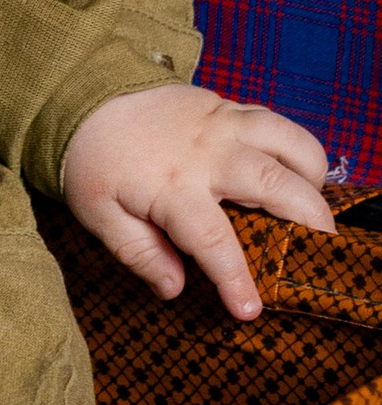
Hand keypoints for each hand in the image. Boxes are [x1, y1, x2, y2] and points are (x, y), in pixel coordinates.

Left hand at [61, 80, 332, 320]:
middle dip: (307, 220)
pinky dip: (298, 146)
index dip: (235, 278)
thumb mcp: (100, 214)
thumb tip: (174, 288)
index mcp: (171, 187)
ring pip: (288, 142)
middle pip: (272, 184)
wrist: (82, 94)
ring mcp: (221, 123)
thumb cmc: (93, 161)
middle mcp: (205, 153)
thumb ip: (139, 253)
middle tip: (322, 250)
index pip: (213, 240)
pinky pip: (277, 121)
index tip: (250, 310)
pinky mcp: (226, 105)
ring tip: (314, 206)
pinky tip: (298, 172)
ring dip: (312, 175)